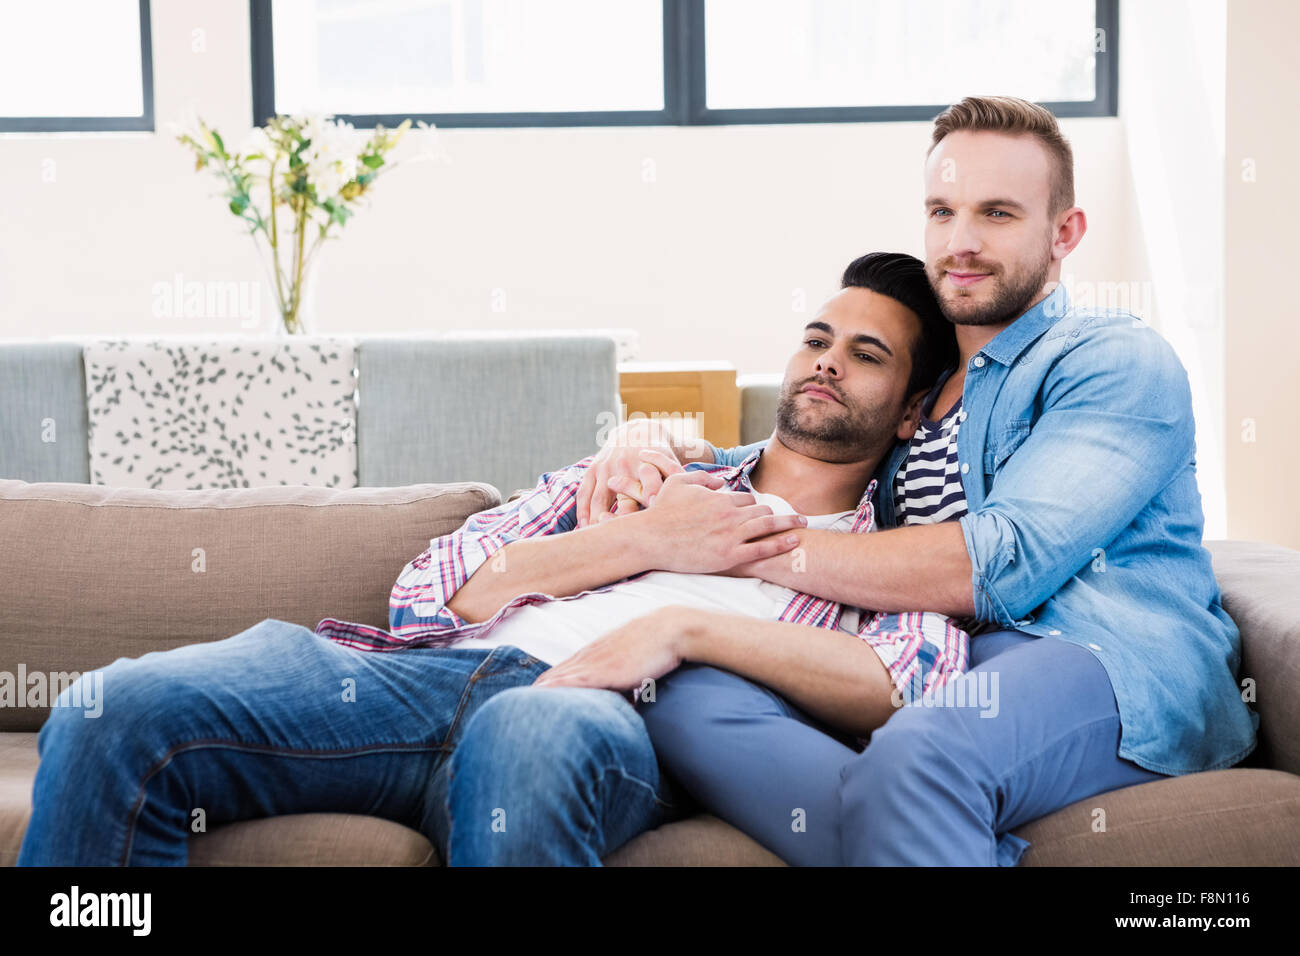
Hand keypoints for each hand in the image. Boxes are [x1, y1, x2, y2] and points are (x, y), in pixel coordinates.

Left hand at [533, 606, 694, 693]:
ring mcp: (597, 662)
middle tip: (518, 708)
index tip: (533, 698)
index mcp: (598, 653)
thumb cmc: (659, 645)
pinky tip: (540, 694)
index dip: (548, 683)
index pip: (564, 670)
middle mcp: (592, 655)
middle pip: (555, 674)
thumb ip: (627, 676)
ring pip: (560, 678)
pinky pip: (575, 681)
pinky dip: (557, 688)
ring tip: (520, 706)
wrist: (673, 629)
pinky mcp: (607, 670)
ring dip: (541, 691)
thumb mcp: (638, 660)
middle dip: (538, 690)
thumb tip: (631, 696)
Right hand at [576, 426, 688, 527]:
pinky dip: (583, 511)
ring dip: (601, 518)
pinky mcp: (593, 470)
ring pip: (601, 496)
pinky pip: (584, 492)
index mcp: (649, 459)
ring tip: (602, 537)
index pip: (652, 478)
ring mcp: (607, 466)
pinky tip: (585, 527)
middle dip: (626, 512)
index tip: (656, 512)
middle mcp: (627, 462)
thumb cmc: (660, 454)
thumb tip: (720, 485)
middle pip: (625, 491)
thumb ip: (688, 476)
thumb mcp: (673, 459)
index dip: (654, 494)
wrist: (635, 431)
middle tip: (627, 535)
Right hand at [638, 471, 804, 572]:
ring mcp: (731, 536)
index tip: (758, 511)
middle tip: (789, 517)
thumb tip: (721, 481)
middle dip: (774, 514)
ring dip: (787, 524)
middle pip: (762, 511)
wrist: (651, 539)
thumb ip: (702, 478)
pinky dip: (780, 545)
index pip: (747, 499)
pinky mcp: (730, 556)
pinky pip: (762, 549)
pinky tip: (794, 541)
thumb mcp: (678, 483)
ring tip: (802, 524)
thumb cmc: (661, 512)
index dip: (753, 505)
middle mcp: (729, 515)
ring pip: (767, 526)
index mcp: (719, 498)